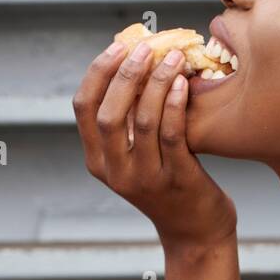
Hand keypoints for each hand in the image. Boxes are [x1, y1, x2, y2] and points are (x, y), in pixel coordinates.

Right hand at [73, 40, 236, 252]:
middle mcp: (116, 172)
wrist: (195, 233)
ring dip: (157, 82)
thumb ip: (127, 123)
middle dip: (126, 74)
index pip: (84, 108)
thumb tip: (131, 63)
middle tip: (146, 48)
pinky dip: (175, 104)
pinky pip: (172, 135)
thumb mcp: (136, 158)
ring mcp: (146, 179)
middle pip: (109, 113)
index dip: (98, 73)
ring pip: (143, 121)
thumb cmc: (168, 184)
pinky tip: (183, 83)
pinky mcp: (177, 180)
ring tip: (174, 57)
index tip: (118, 46)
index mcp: (98, 162)